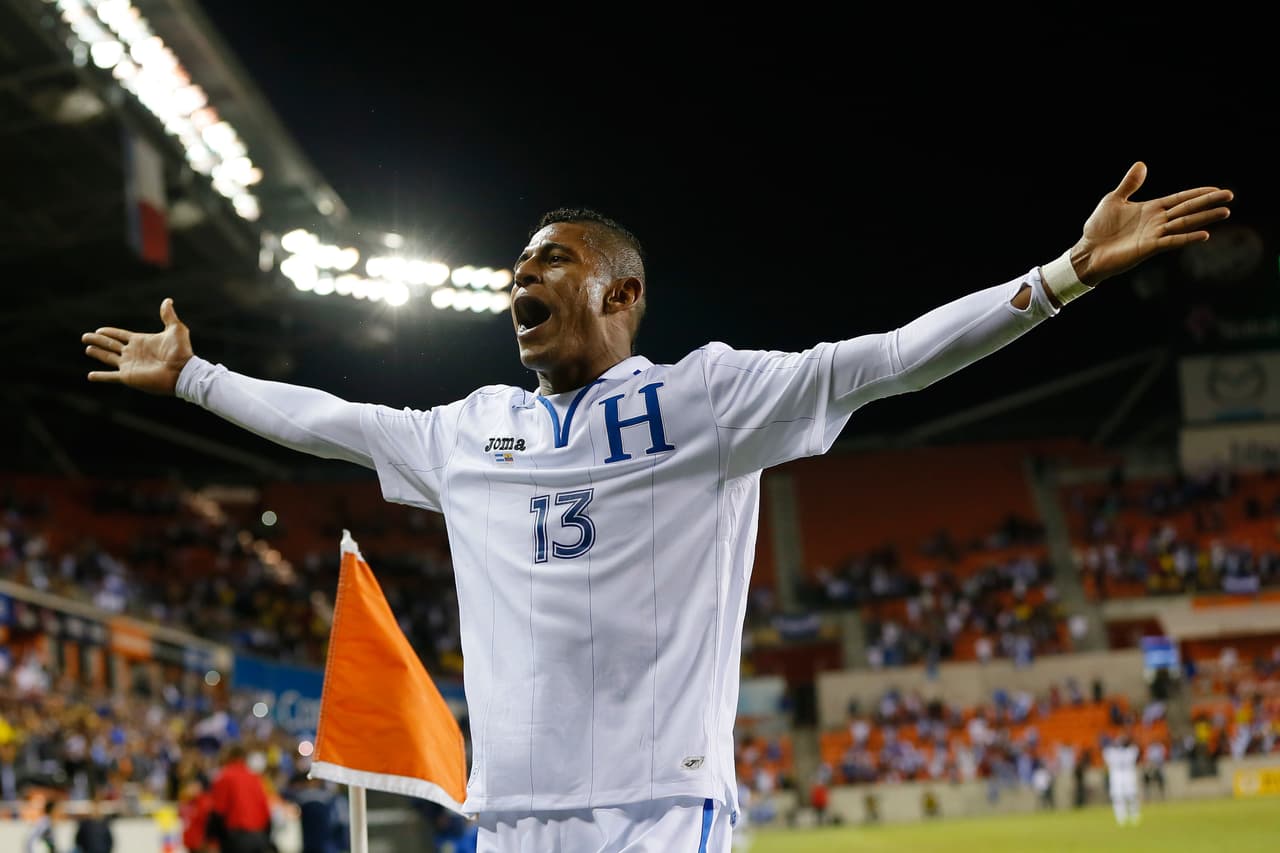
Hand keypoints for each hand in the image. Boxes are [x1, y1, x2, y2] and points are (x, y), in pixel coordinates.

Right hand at [81, 298, 192, 395]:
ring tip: (87, 349)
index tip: (99, 330)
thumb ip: (168, 315)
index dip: (109, 332)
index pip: (120, 335)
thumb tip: (168, 300)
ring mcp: (129, 365)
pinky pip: (110, 376)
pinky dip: (100, 376)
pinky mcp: (128, 376)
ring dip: (98, 354)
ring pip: (108, 357)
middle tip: (85, 337)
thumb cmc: (181, 351)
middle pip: (111, 345)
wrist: (182, 371)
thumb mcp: (175, 329)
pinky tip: (90, 376)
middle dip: (98, 341)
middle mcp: (132, 352)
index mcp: (140, 341)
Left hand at [1068, 162, 1232, 286]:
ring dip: (1204, 217)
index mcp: (1151, 208)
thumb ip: (1129, 184)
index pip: (1180, 198)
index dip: (1198, 193)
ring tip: (1225, 212)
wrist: (1087, 251)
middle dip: (1208, 202)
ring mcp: (1155, 234)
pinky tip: (1204, 234)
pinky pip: (1172, 241)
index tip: (1217, 189)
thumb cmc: (1098, 228)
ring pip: (1185, 223)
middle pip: (1187, 209)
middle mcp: (1157, 221)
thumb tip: (1141, 164)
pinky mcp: (1148, 247)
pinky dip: (1187, 238)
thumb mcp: (1113, 200)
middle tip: (1230, 196)